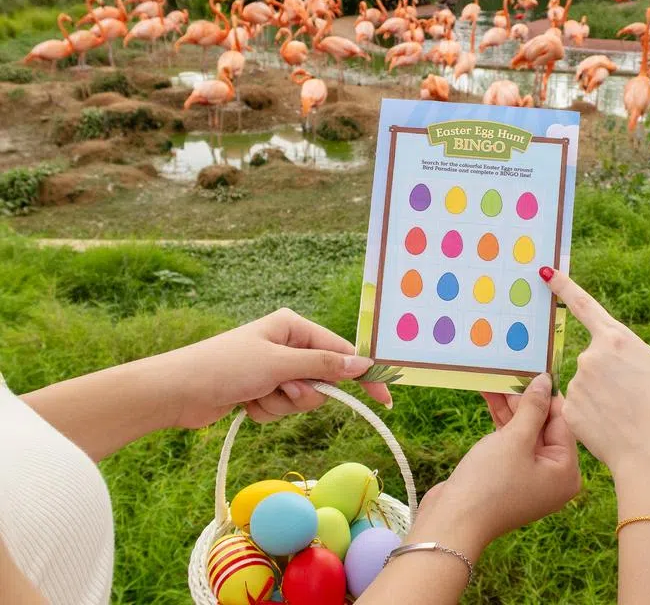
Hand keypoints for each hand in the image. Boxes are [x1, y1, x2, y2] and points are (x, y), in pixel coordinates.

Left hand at [151, 308, 390, 428]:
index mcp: (294, 326)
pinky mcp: (261, 389)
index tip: (384, 398)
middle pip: (324, 379)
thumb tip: (363, 363)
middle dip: (304, 393)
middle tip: (281, 390)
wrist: (175, 392)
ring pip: (304, 398)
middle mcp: (287, 344)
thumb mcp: (279, 364)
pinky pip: (283, 408)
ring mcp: (274, 369)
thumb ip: (324, 365)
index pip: (342, 351)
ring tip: (256, 396)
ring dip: (282, 404)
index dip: (363, 375)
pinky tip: (244, 404)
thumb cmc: (225, 367)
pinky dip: (267, 411)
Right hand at [407, 374, 579, 555]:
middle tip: (512, 370)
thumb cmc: (490, 482)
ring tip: (496, 377)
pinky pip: (509, 442)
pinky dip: (500, 422)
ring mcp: (529, 477)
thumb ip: (533, 408)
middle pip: (543, 426)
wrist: (452, 522)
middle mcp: (552, 476)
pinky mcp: (507, 476)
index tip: (536, 367)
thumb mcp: (515, 439)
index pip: (562, 422)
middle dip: (524, 399)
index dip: (546, 394)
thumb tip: (545, 381)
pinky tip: (489, 396)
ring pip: (523, 432)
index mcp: (566, 471)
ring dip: (509, 406)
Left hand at [543, 268, 649, 489]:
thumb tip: (615, 358)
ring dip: (602, 399)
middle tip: (632, 400)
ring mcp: (577, 384)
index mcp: (616, 339)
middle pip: (594, 360)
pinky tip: (612, 429)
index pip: (584, 306)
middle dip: (609, 377)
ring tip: (627, 417)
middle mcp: (590, 356)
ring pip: (587, 387)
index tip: (545, 272)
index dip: (563, 287)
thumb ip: (631, 354)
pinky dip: (594, 417)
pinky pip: (580, 409)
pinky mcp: (570, 410)